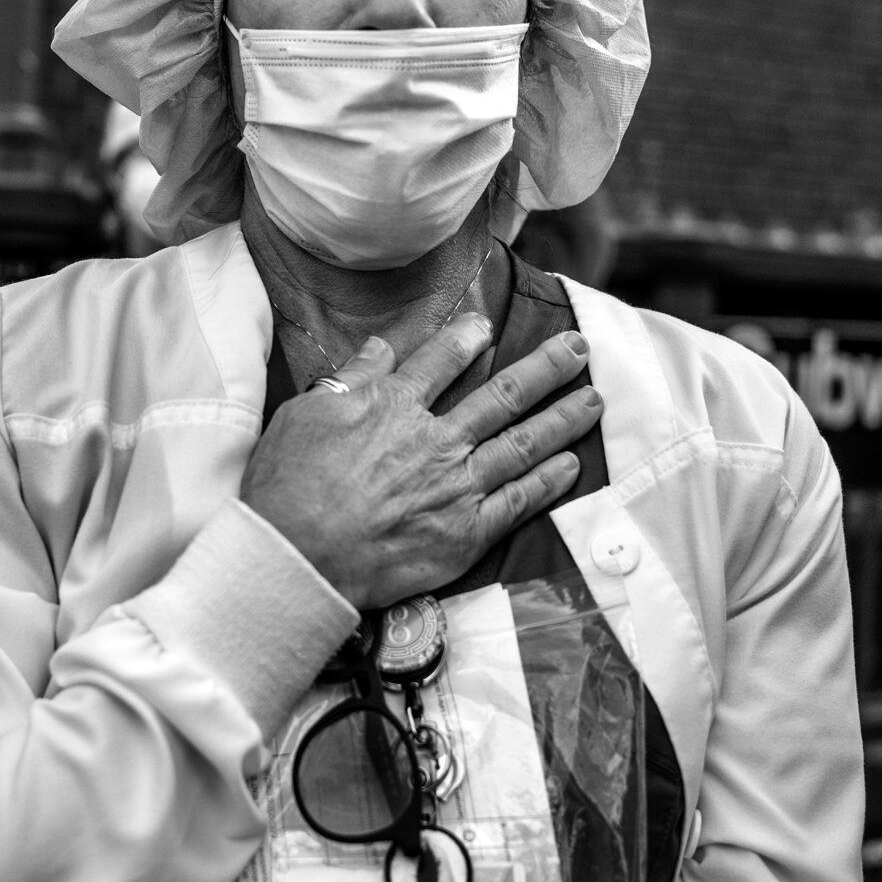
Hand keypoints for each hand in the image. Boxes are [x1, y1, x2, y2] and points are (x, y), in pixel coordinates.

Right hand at [241, 313, 600, 608]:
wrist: (297, 556)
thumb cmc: (288, 486)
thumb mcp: (305, 414)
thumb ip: (351, 378)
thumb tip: (380, 345)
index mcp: (395, 406)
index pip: (442, 360)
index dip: (467, 337)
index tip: (487, 325)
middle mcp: (436, 440)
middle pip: (503, 394)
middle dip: (547, 367)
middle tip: (578, 347)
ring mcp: (457, 487)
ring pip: (524, 443)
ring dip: (563, 418)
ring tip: (593, 399)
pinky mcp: (465, 533)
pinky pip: (518, 502)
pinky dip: (548, 481)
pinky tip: (571, 464)